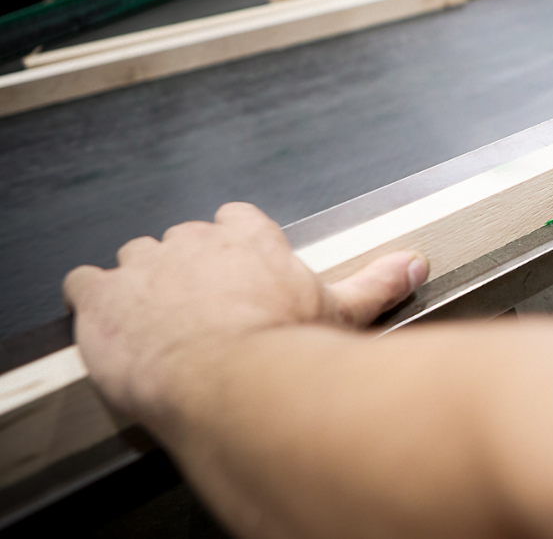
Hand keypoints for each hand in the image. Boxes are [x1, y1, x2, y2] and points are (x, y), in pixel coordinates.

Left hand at [64, 202, 428, 421]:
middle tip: (205, 314)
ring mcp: (144, 266)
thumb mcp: (340, 313)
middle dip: (189, 271)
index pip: (235, 221)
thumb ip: (375, 283)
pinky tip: (113, 327)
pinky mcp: (102, 296)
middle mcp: (193, 240)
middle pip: (184, 241)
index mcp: (247, 237)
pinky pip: (85, 284)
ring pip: (137, 261)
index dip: (236, 251)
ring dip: (144, 287)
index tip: (241, 280)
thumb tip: (414, 262)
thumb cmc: (287, 350)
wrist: (234, 384)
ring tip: (159, 327)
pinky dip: (96, 303)